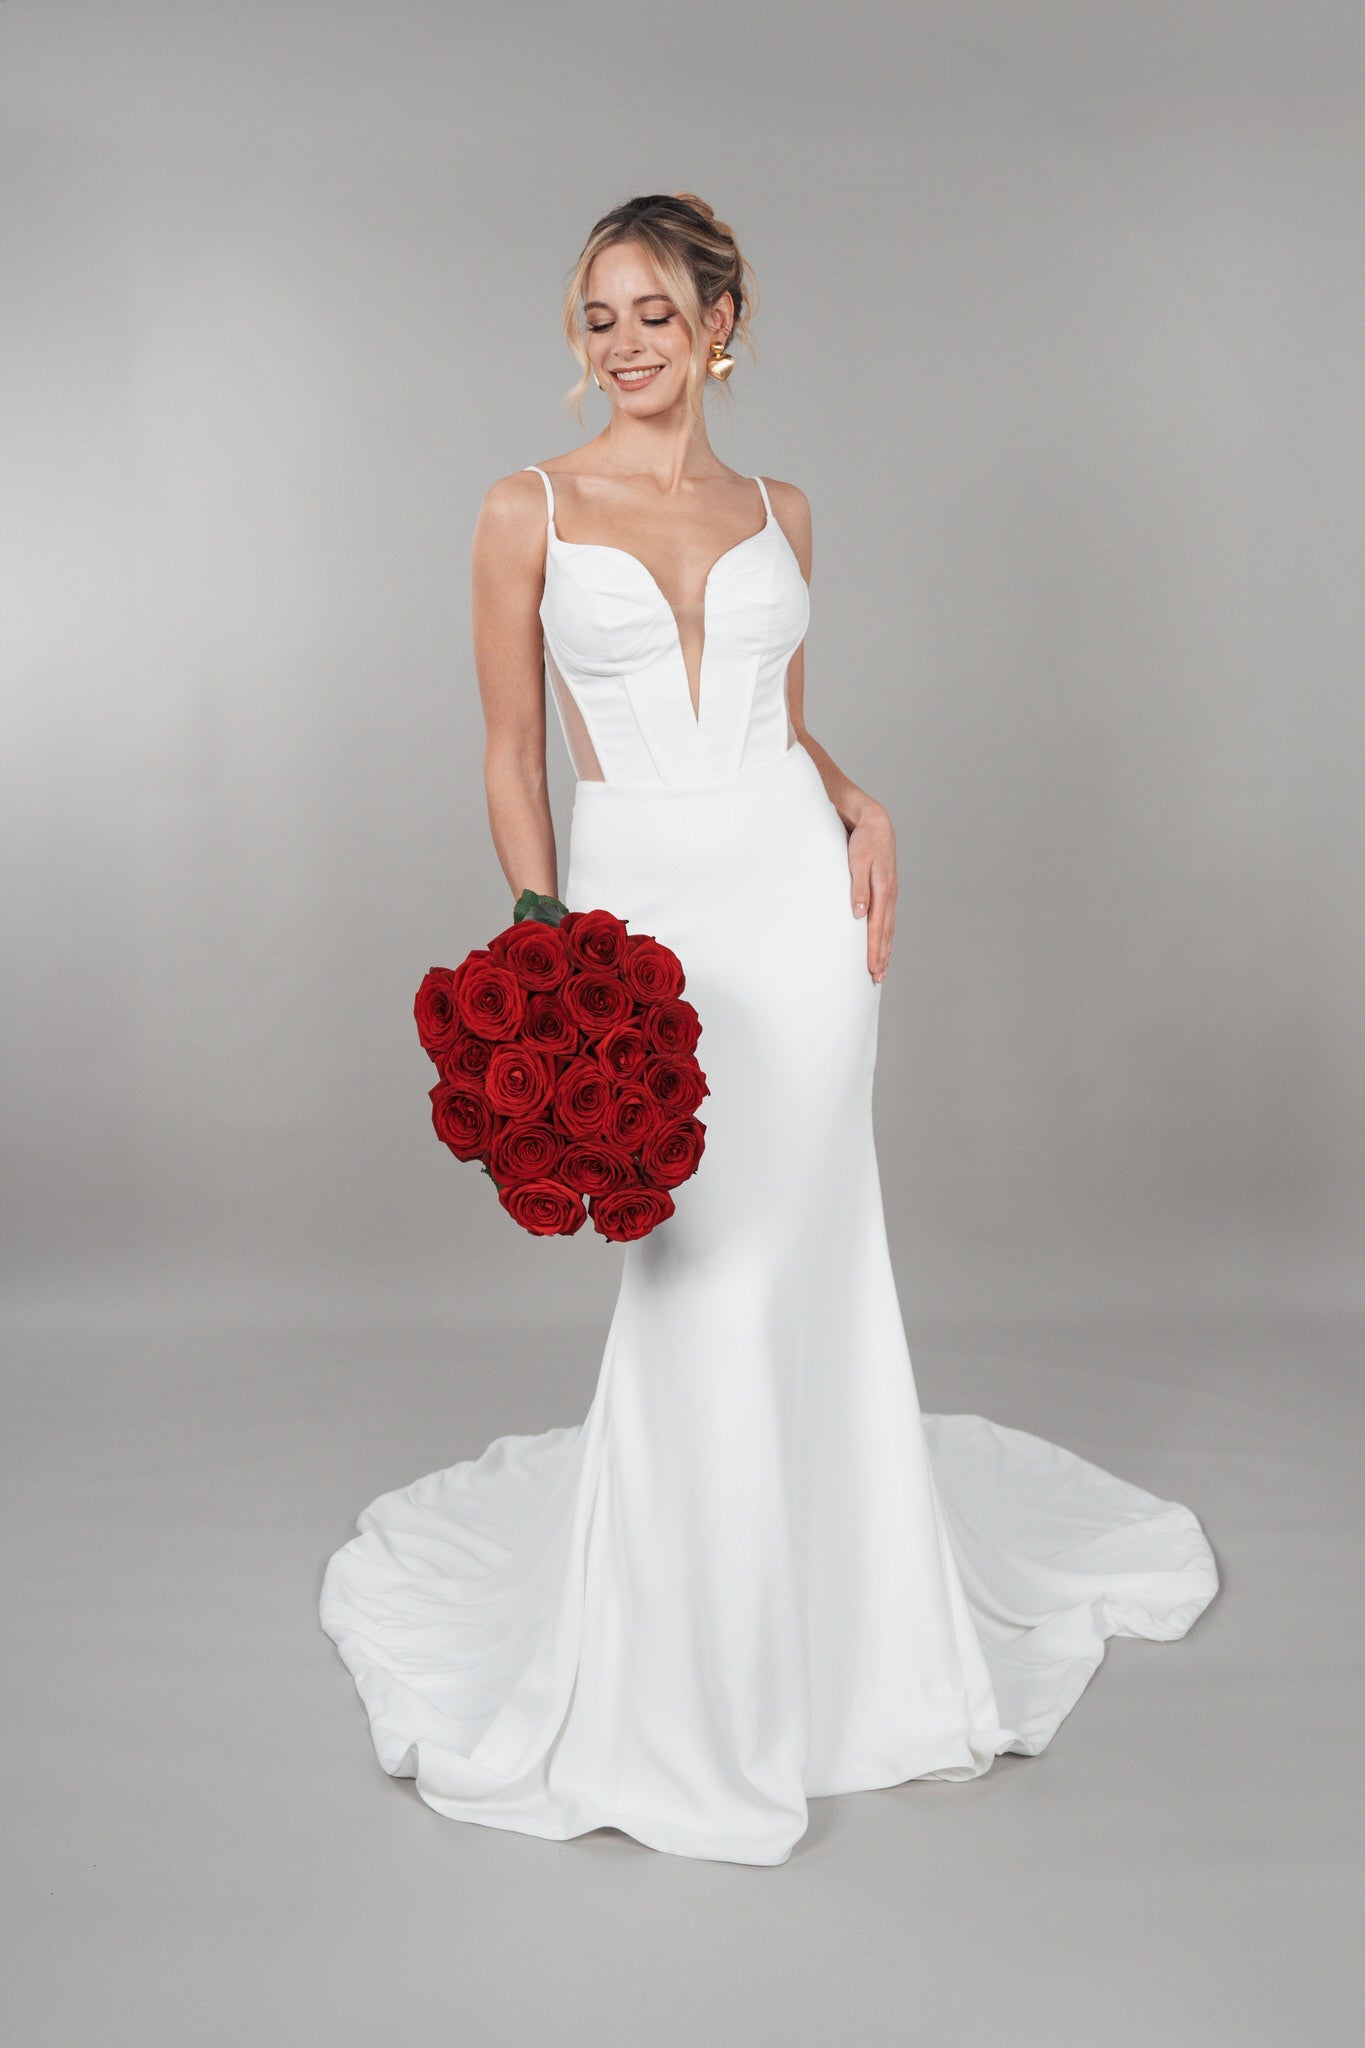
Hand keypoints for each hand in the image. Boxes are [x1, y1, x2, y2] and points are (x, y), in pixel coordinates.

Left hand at [847, 801, 896, 981]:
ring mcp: (891, 894)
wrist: (876, 823)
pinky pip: (888, 919)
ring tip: (882, 969)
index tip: (871, 967)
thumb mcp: (858, 861)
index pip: (877, 927)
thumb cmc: (864, 841)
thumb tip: (859, 913)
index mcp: (883, 889)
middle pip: (886, 932)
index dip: (874, 949)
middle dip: (881, 956)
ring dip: (885, 950)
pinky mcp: (888, 891)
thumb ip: (858, 888)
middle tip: (877, 978)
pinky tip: (884, 945)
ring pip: (889, 928)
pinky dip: (886, 936)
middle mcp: (890, 895)